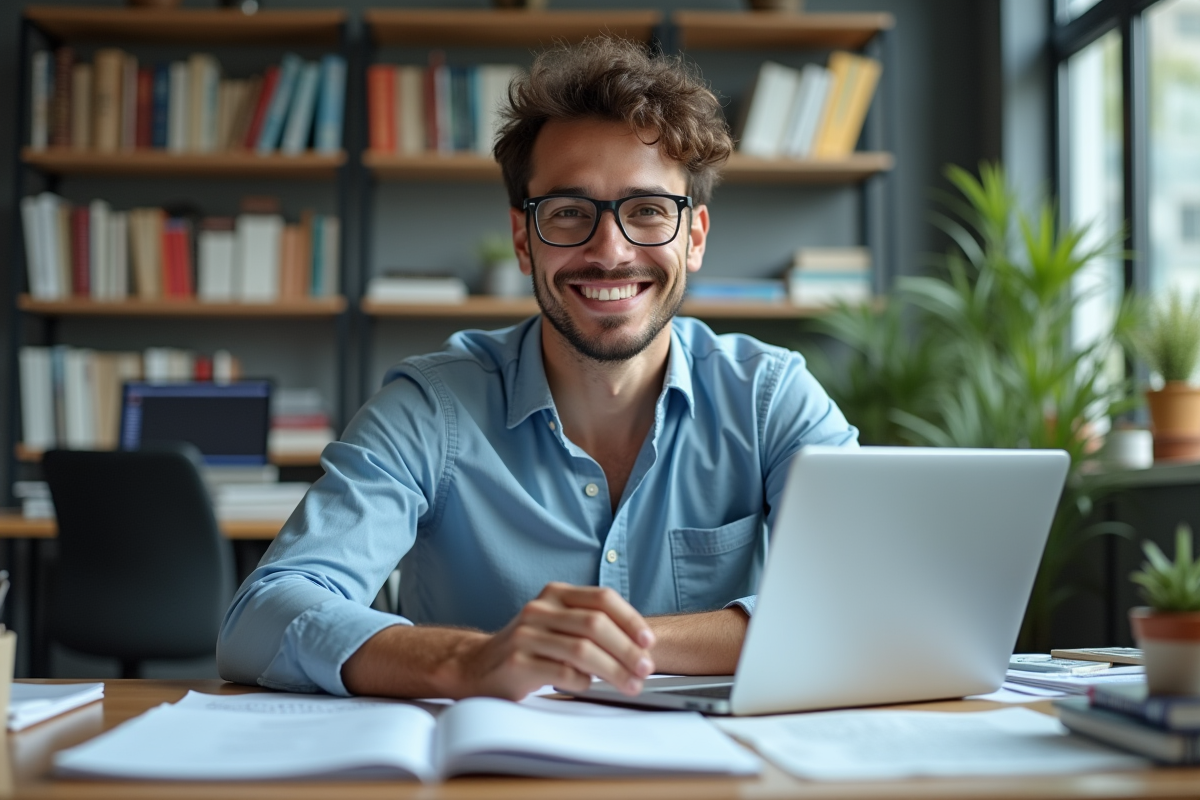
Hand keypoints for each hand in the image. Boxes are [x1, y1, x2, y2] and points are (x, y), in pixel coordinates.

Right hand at [452, 582, 655, 700]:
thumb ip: (589, 625)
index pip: (602, 598)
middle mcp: (539, 608)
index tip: (648, 642)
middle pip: (595, 625)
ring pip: (582, 650)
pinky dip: (582, 682)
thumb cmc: (528, 648)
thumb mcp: (557, 624)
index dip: (630, 619)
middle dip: (627, 650)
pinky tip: (587, 686)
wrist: (477, 667)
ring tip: (630, 685)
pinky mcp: (516, 661)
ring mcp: (525, 634)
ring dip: (613, 671)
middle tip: (645, 668)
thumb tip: (638, 645)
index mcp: (555, 594)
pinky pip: (561, 673)